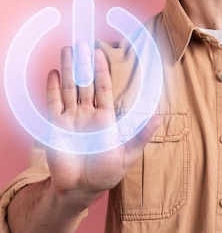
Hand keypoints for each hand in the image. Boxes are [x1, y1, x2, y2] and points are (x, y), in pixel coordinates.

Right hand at [45, 43, 159, 201]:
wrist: (80, 189)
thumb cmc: (105, 174)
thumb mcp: (127, 155)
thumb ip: (140, 136)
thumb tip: (158, 119)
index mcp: (105, 117)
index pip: (103, 87)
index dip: (101, 70)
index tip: (99, 52)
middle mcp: (87, 113)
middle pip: (84, 83)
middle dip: (82, 64)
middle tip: (80, 42)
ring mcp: (71, 118)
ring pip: (69, 88)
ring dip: (69, 70)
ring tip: (68, 50)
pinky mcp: (56, 126)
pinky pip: (53, 103)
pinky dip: (52, 88)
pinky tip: (54, 73)